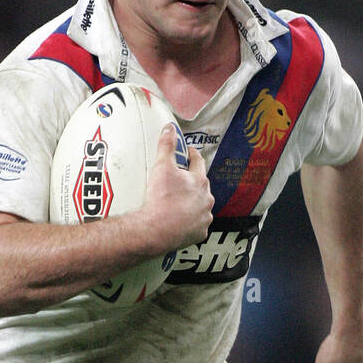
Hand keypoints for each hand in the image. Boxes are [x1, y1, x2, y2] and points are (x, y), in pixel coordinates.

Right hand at [142, 126, 212, 252]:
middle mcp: (206, 199)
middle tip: (177, 182)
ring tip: (177, 204)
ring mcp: (204, 217)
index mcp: (200, 181)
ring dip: (192, 204)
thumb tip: (169, 128)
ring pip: (200, 206)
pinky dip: (190, 222)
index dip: (191, 155)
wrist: (155, 230)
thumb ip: (166, 146)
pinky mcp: (199, 233)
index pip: (198, 162)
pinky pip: (196, 225)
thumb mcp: (161, 167)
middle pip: (200, 186)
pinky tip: (179, 222)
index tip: (187, 153)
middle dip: (190, 182)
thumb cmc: (160, 200)